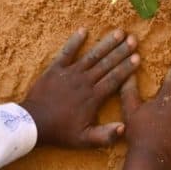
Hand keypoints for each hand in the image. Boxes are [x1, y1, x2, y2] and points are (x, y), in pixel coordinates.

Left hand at [21, 28, 138, 147]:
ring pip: (92, 55)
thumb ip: (105, 135)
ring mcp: (71, 73)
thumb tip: (124, 128)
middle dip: (121, 51)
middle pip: (106, 64)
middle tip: (133, 38)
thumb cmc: (60, 131)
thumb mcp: (83, 140)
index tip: (138, 57)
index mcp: (93, 97)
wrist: (33, 124)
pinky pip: (67, 52)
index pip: (114, 79)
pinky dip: (75, 41)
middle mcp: (85, 81)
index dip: (126, 68)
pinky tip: (83, 29)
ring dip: (106, 43)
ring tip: (119, 32)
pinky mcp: (56, 68)